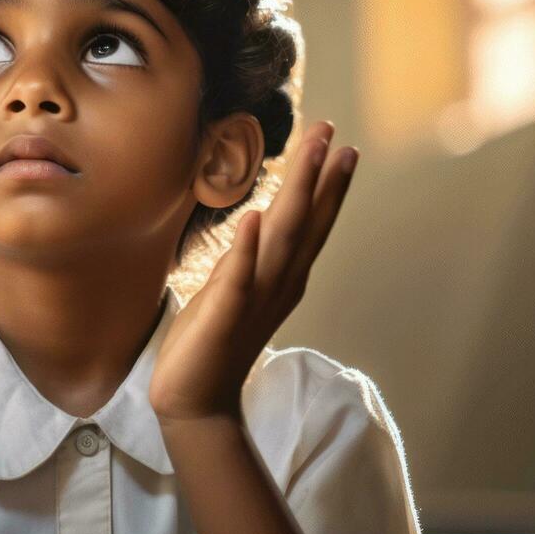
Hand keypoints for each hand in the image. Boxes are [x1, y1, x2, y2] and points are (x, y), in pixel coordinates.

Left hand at [149, 121, 355, 421]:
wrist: (195, 402)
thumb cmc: (212, 342)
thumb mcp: (234, 288)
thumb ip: (250, 259)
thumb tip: (261, 221)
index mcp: (280, 278)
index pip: (308, 224)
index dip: (325, 184)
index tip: (339, 144)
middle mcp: (277, 285)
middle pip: (304, 222)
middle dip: (319, 176)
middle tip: (332, 132)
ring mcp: (254, 300)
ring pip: (281, 240)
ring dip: (296, 196)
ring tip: (310, 156)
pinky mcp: (224, 318)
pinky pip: (238, 280)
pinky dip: (248, 250)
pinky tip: (255, 217)